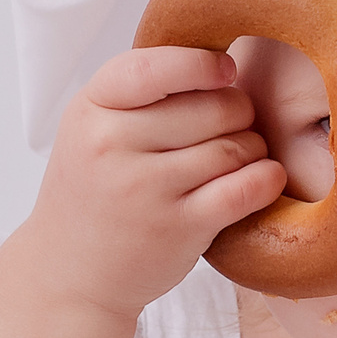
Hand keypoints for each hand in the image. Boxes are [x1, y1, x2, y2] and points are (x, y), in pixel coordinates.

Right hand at [22, 47, 287, 317]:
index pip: (153, 68)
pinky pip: (244, 189)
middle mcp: (111, 145)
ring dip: (253, 148)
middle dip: (238, 112)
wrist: (70, 275)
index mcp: (90, 110)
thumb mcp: (93, 129)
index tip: (227, 71)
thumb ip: (141, 94)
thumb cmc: (94, 192)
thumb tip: (222, 61)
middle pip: (212, 106)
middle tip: (234, 125)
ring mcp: (144, 189)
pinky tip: (266, 177)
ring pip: (233, 146)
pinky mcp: (178, 228)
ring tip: (241, 156)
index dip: (201, 65)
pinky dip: (266, 178)